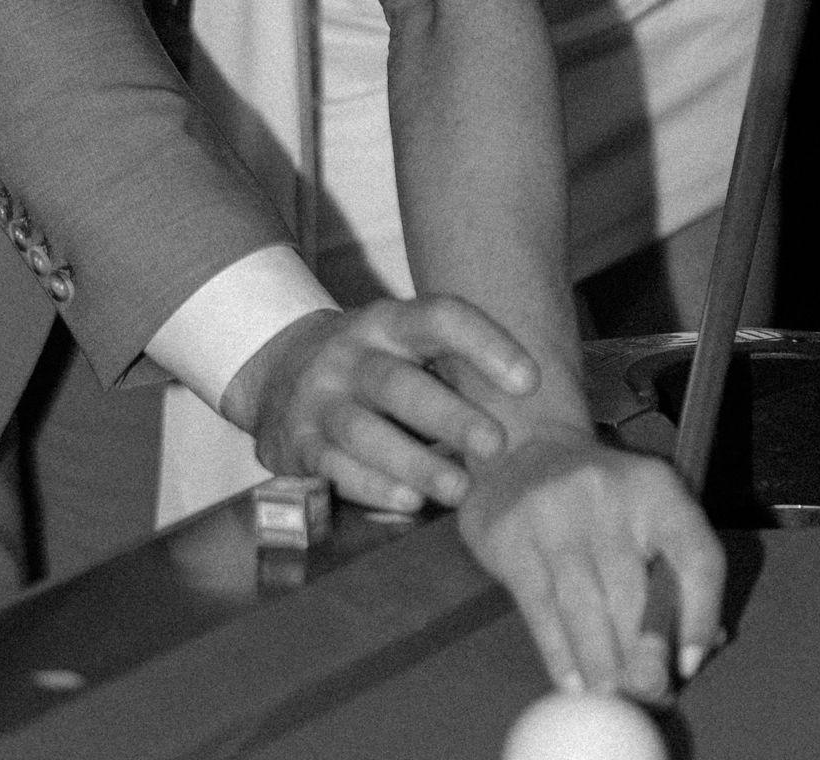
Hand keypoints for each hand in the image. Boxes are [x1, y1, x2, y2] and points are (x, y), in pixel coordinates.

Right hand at [220, 299, 539, 513]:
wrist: (275, 373)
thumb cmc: (372, 369)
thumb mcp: (403, 348)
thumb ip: (454, 369)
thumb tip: (544, 416)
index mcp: (388, 324)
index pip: (438, 318)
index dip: (484, 343)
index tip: (530, 380)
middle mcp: (351, 355)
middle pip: (397, 381)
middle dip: (447, 414)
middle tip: (496, 443)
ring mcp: (320, 398)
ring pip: (362, 429)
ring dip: (412, 459)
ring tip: (458, 487)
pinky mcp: (299, 443)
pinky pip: (334, 465)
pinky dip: (371, 485)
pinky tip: (407, 501)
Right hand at [458, 432, 724, 699]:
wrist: (522, 446)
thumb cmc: (600, 498)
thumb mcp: (646, 513)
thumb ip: (675, 575)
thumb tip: (688, 655)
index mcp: (656, 487)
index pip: (696, 555)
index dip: (700, 616)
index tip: (688, 663)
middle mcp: (606, 491)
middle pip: (634, 594)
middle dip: (642, 659)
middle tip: (644, 693)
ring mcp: (551, 510)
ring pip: (585, 608)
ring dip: (601, 665)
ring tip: (609, 693)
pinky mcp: (509, 534)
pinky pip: (540, 608)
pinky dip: (560, 654)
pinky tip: (572, 680)